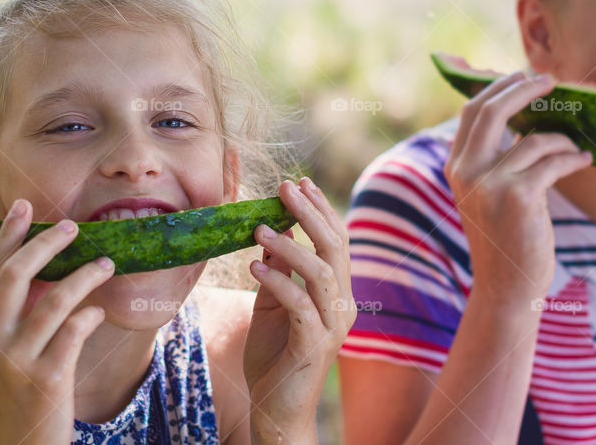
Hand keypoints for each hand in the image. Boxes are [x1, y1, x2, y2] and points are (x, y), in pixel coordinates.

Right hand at [0, 199, 115, 444]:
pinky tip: (100, 310)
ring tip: (107, 263)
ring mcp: (16, 361)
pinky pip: (75, 330)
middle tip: (73, 226)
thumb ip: (8, 318)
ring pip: (55, 299)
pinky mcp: (46, 379)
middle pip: (16, 275)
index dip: (8, 237)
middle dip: (46, 243)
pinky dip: (92, 313)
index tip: (23, 206)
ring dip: (85, 275)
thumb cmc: (11, 398)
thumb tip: (38, 270)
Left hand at [243, 178, 354, 444]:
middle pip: (336, 249)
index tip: (299, 183)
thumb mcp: (272, 306)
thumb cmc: (275, 358)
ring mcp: (332, 327)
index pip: (336, 242)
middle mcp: (342, 306)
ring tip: (259, 229)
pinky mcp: (314, 346)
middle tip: (285, 188)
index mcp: (336, 294)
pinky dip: (278, 281)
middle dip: (311, 214)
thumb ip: (279, 273)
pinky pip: (300, 305)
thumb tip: (273, 232)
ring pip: (321, 273)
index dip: (321, 210)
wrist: (276, 413)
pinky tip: (253, 266)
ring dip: (291, 245)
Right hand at [444, 71, 591, 305]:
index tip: (522, 76)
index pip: (472, 111)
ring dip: (561, 139)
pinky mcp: (519, 197)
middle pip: (492, 110)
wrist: (506, 286)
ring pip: (533, 139)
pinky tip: (583, 159)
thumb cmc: (505, 237)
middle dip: (523, 88)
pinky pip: (553, 161)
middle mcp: (466, 172)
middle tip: (551, 80)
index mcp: (456, 167)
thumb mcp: (485, 194)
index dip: (498, 87)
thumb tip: (518, 114)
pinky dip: (573, 157)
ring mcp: (490, 184)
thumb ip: (490, 158)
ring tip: (575, 147)